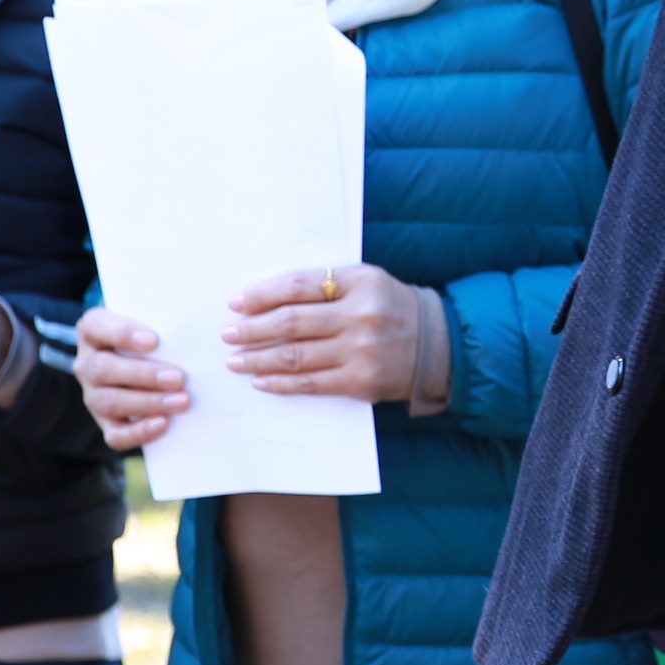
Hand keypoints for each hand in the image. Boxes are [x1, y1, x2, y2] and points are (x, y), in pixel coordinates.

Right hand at [75, 308, 189, 451]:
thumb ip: (166, 319)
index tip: (153, 341)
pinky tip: (163, 423)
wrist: (145, 362)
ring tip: (181, 401)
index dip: (122, 334)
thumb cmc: (152, 333)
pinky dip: (139, 432)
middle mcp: (87, 363)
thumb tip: (198, 331)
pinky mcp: (105, 423)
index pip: (96, 326)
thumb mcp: (153, 319)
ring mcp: (93, 395)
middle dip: (143, 375)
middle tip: (177, 378)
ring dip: (148, 403)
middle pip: (104, 370)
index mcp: (93, 329)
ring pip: (110, 403)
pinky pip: (115, 434)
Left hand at [224, 265, 420, 404]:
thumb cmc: (390, 307)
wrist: (436, 345)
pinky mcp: (360, 381)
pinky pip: (310, 383)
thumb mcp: (364, 282)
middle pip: (292, 323)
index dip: (262, 295)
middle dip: (253, 329)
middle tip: (228, 334)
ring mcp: (360, 351)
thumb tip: (266, 300)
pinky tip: (260, 381)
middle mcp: (360, 315)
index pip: (298, 286)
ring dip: (258, 359)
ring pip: (295, 356)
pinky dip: (281, 383)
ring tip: (236, 360)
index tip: (236, 303)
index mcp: (359, 282)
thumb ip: (324, 286)